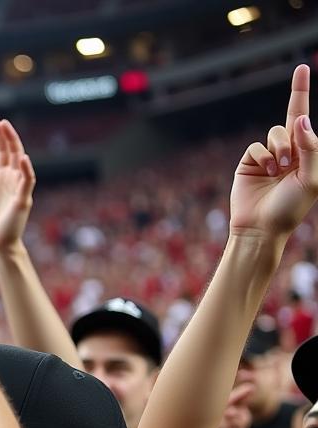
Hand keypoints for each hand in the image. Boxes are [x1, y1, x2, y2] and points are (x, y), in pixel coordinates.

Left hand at [0, 116, 34, 251]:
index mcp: (3, 179)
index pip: (3, 152)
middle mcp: (13, 180)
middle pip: (13, 152)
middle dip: (6, 136)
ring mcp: (19, 189)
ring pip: (21, 162)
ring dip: (15, 145)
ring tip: (7, 129)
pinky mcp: (23, 200)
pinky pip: (27, 182)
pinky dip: (26, 169)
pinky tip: (23, 158)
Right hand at [229, 65, 317, 239]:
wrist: (261, 228)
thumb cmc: (290, 208)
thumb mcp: (312, 178)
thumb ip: (311, 147)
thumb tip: (300, 119)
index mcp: (306, 153)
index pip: (304, 118)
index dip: (300, 92)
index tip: (302, 66)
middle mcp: (288, 151)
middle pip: (289, 122)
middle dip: (290, 138)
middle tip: (288, 164)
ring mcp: (267, 157)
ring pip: (273, 133)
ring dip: (278, 149)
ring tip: (279, 170)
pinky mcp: (249, 164)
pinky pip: (256, 147)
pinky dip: (263, 157)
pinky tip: (266, 172)